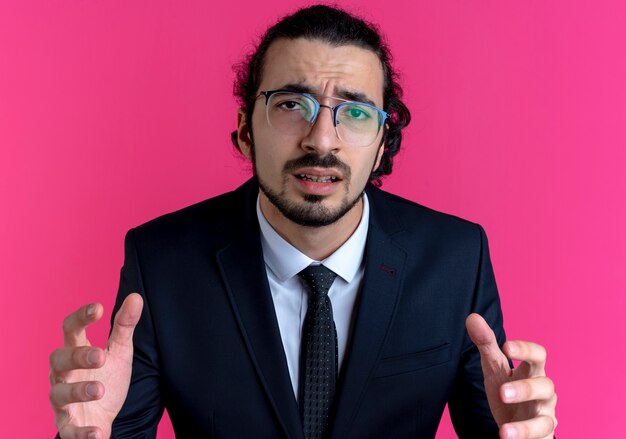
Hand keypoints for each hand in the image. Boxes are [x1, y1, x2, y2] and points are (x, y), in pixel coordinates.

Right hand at [49, 293, 143, 438]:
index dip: (81, 317)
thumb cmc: (107, 378)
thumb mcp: (120, 351)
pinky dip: (81, 432)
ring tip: (100, 390)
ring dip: (79, 390)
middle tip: (100, 356)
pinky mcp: (68, 426)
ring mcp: (62, 400)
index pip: (70, 329)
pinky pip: (69, 430)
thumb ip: (125, 326)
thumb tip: (136, 297)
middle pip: (58, 359)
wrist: (103, 417)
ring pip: (59, 393)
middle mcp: (63, 374)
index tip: (98, 308)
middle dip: (77, 356)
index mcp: (75, 350)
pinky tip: (97, 432)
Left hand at [466, 313, 556, 438]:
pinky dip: (523, 437)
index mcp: (532, 370)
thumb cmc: (509, 390)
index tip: (506, 346)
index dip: (525, 349)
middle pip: (544, 385)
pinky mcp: (543, 433)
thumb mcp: (494, 368)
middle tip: (502, 393)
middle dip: (524, 389)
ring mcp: (545, 414)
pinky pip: (539, 436)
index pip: (538, 355)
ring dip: (526, 425)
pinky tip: (505, 437)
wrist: (517, 422)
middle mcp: (543, 391)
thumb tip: (472, 317)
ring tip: (504, 430)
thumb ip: (486, 344)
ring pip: (545, 417)